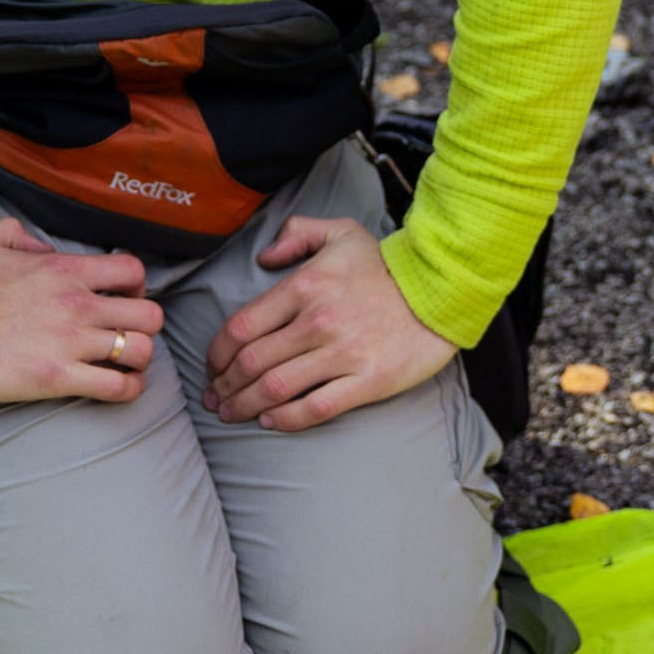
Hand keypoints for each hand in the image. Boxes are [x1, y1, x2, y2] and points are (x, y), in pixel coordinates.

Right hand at [0, 215, 162, 405]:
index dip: (136, 289)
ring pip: (142, 351)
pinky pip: (118, 388)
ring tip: (121, 366)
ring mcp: (71, 341)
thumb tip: (42, 247)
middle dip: (144, 328)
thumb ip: (19, 237)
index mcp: (64, 269)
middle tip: (124, 337)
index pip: (133, 271)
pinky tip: (114, 389)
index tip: (121, 301)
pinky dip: (126, 391)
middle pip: (150, 315)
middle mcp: (78, 303)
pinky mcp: (57, 378)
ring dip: (137, 361)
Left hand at [205, 212, 453, 431]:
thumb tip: (264, 255)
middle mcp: (318, 321)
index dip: (216, 354)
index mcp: (305, 285)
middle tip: (214, 399)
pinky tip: (270, 422)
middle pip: (252, 363)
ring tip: (232, 414)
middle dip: (224, 386)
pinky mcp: (367, 381)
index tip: (211, 367)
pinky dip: (285, 419)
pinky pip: (315, 408)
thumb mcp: (341, 232)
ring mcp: (343, 353)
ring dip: (245, 406)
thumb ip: (296, 234)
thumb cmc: (387, 266)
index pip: (241, 327)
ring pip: (275, 389)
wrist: (442, 291)